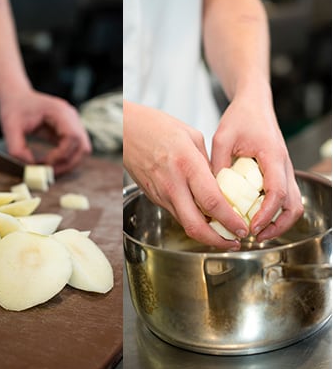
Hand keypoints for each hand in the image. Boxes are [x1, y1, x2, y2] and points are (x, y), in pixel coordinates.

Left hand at [0, 88, 91, 174]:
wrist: (17, 96)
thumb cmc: (14, 108)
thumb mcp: (9, 127)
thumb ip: (17, 148)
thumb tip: (30, 167)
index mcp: (59, 111)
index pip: (72, 136)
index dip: (61, 155)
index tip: (45, 164)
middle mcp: (71, 116)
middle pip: (82, 146)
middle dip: (67, 164)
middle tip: (48, 173)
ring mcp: (73, 123)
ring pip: (82, 150)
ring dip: (68, 164)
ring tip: (48, 170)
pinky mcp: (69, 131)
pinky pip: (74, 149)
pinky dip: (65, 160)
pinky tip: (49, 163)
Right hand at [123, 102, 246, 248]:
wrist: (125, 130)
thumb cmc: (156, 127)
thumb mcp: (192, 137)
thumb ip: (208, 163)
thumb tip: (221, 182)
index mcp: (187, 165)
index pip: (212, 202)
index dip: (230, 220)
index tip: (242, 228)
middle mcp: (172, 184)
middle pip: (195, 225)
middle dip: (217, 240)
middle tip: (234, 242)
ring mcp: (160, 193)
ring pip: (185, 224)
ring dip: (205, 233)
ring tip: (222, 233)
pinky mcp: (153, 197)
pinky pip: (176, 213)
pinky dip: (191, 220)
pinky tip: (202, 217)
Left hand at [211, 82, 302, 240]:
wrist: (254, 104)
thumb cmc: (240, 117)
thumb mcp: (222, 138)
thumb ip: (218, 164)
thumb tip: (210, 192)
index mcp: (272, 155)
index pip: (277, 192)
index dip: (266, 214)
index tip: (252, 227)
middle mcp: (284, 164)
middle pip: (294, 205)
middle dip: (277, 225)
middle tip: (255, 236)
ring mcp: (285, 169)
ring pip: (294, 203)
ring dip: (278, 221)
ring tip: (256, 232)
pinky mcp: (280, 172)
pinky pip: (285, 197)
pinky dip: (274, 211)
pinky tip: (255, 216)